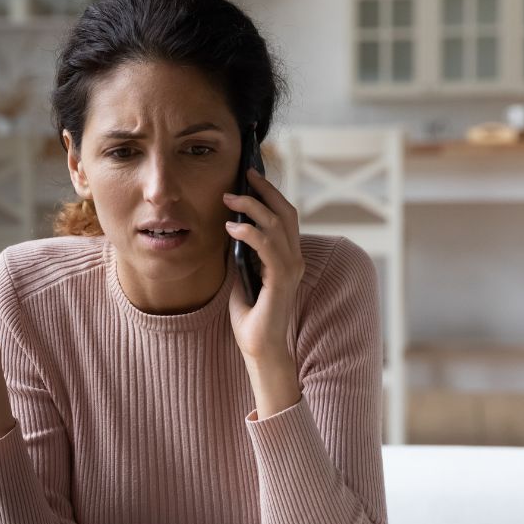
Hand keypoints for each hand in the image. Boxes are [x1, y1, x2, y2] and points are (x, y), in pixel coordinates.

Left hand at [222, 167, 304, 364]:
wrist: (259, 348)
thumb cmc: (251, 317)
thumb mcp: (242, 276)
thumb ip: (241, 254)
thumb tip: (229, 228)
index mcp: (288, 257)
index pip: (284, 217)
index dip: (270, 195)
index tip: (250, 178)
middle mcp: (294, 259)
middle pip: (286, 212)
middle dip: (265, 190)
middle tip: (245, 175)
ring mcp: (291, 268)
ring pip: (277, 224)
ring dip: (252, 207)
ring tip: (228, 199)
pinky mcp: (282, 279)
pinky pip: (267, 246)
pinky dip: (249, 232)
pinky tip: (231, 228)